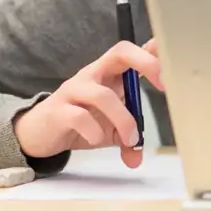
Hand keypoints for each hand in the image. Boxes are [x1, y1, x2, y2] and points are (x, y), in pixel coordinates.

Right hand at [13, 39, 162, 168]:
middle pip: (120, 52)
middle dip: (145, 62)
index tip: (172, 69)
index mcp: (109, 73)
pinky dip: (94, 131)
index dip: (154, 54)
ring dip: (123, 119)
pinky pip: (79, 116)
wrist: (39, 133)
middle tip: (162, 84)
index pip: (132, 52)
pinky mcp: (58, 109)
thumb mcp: (109, 128)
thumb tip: (137, 158)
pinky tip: (97, 140)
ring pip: (103, 94)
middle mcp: (93, 73)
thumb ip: (127, 137)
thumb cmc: (80, 121)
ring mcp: (74, 89)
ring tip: (131, 139)